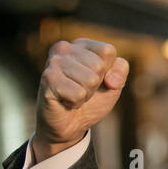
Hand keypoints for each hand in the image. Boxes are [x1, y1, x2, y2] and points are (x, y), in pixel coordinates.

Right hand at [34, 39, 128, 162]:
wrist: (71, 124)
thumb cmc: (93, 99)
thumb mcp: (114, 83)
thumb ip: (120, 70)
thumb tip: (110, 79)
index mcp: (81, 44)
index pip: (107, 51)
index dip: (109, 71)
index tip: (97, 80)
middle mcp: (64, 48)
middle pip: (99, 65)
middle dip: (95, 84)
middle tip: (82, 89)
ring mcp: (53, 62)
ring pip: (90, 79)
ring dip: (86, 94)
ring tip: (73, 94)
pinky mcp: (47, 79)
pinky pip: (78, 93)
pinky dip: (76, 101)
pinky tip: (65, 100)